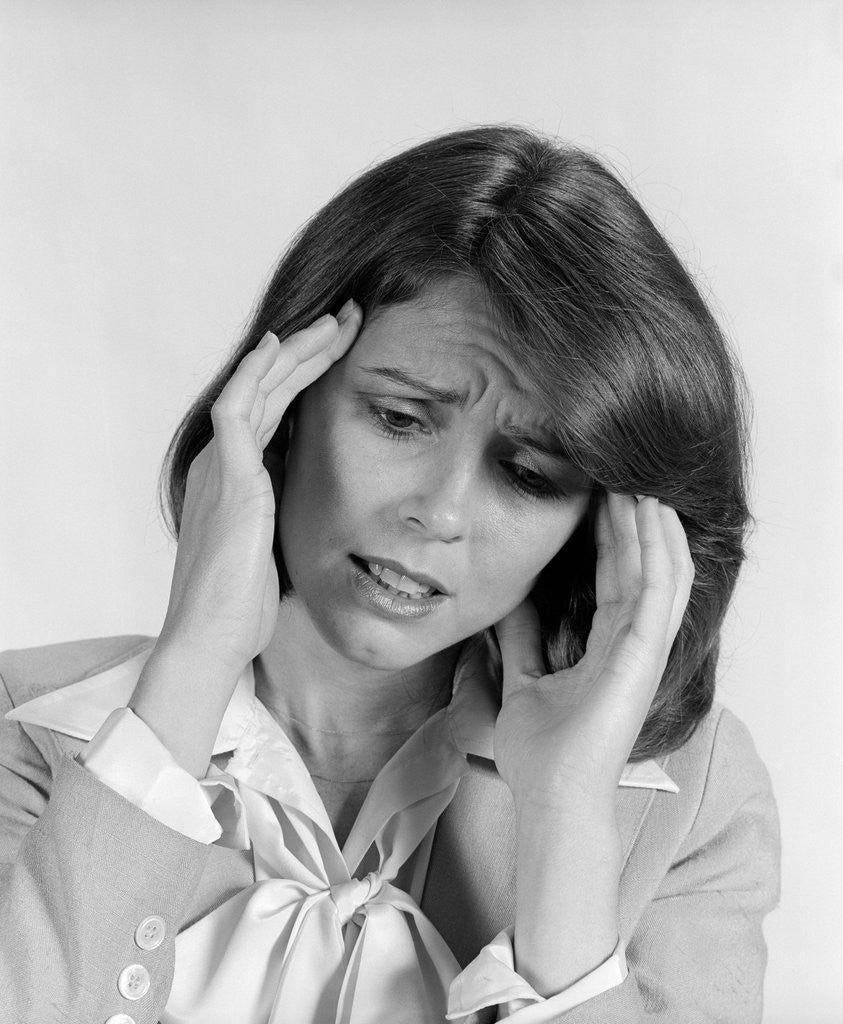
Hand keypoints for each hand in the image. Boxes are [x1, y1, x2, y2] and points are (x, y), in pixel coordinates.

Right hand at [156, 301, 363, 675]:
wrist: (211, 637)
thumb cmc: (241, 601)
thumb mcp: (271, 543)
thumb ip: (281, 508)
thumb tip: (309, 494)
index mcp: (236, 476)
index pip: (273, 409)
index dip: (306, 374)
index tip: (342, 349)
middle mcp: (224, 462)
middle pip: (267, 387)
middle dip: (308, 349)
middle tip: (346, 318)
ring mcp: (222, 466)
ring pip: (256, 386)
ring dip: (295, 350)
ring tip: (335, 321)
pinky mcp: (228, 478)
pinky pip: (237, 408)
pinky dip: (256, 373)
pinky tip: (280, 347)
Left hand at [492, 493, 694, 810]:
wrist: (551, 796)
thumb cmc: (542, 753)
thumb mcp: (524, 680)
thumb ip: (522, 640)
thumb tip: (509, 603)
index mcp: (606, 650)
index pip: (614, 582)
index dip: (609, 541)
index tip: (597, 503)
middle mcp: (631, 646)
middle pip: (638, 570)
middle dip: (631, 525)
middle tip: (621, 479)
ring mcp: (642, 651)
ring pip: (659, 574)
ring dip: (652, 529)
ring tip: (642, 487)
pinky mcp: (642, 655)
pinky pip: (658, 592)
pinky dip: (659, 552)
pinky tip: (652, 519)